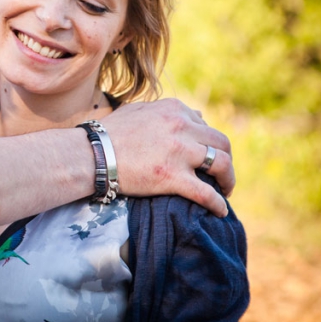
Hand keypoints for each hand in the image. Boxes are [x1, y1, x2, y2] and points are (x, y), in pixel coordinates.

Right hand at [100, 98, 233, 216]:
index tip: (205, 156)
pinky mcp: (172, 177)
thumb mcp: (137, 111)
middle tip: (221, 175)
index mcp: (174, 110)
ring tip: (225, 191)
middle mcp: (181, 126)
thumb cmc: (108, 134)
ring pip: (221, 165)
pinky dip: (217, 204)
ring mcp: (179, 152)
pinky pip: (206, 193)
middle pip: (221, 143)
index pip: (205, 125)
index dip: (209, 143)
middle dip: (226, 160)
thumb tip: (189, 114)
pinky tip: (220, 211)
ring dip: (228, 180)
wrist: (91, 154)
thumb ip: (164, 111)